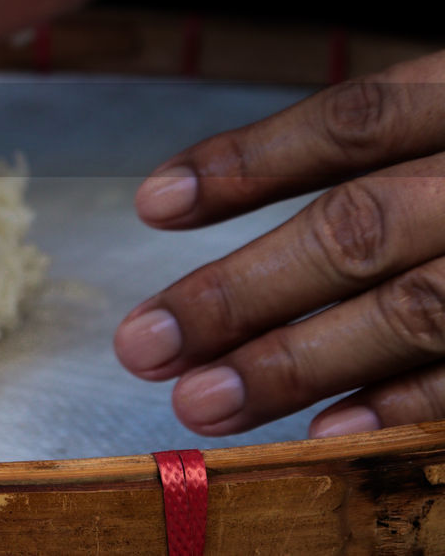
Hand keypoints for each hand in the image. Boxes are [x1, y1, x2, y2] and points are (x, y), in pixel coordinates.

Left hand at [117, 51, 444, 437]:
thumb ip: (403, 141)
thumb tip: (256, 194)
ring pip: (413, 309)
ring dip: (295, 362)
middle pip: (357, 229)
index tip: (151, 204)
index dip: (246, 164)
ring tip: (199, 401)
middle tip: (141, 344)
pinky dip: (405, 405)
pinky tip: (323, 433)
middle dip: (239, 292)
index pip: (353, 121)